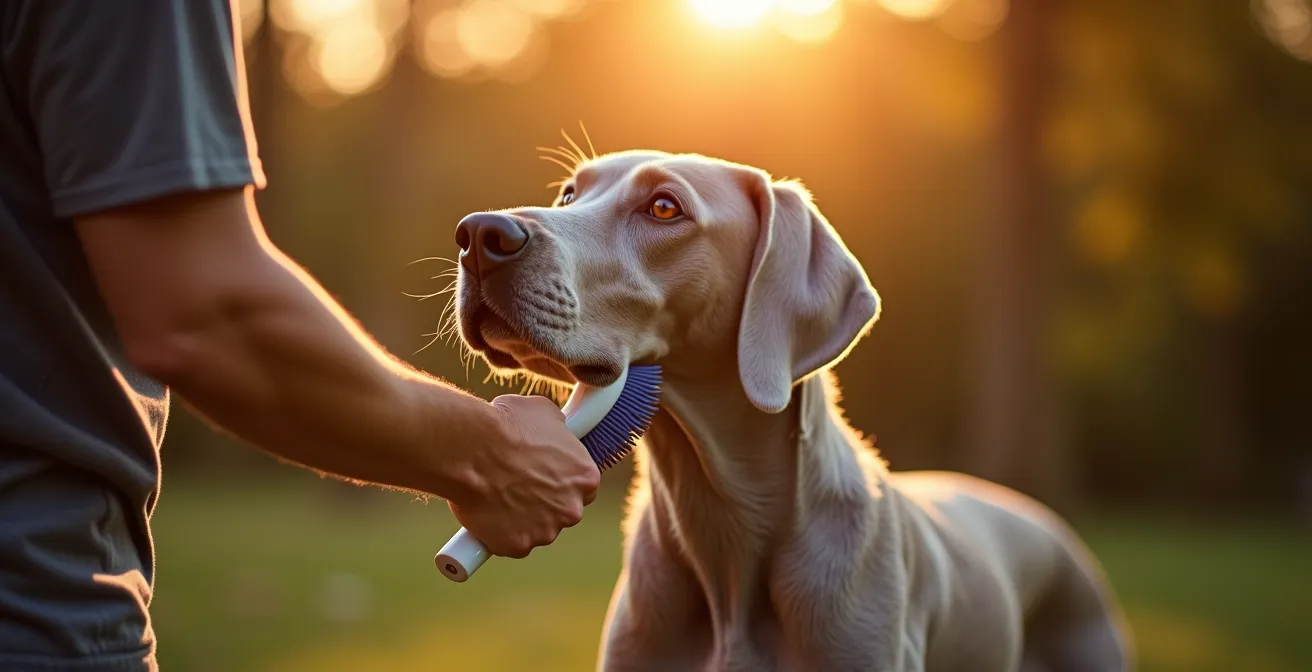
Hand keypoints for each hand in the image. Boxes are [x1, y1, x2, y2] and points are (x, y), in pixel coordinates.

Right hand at [447, 394, 600, 558]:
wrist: (471, 449)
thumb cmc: (506, 425)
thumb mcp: (543, 412)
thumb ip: (557, 429)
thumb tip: (555, 428)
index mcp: (585, 477)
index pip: (584, 487)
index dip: (564, 482)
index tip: (547, 477)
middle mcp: (571, 508)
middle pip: (562, 510)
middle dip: (544, 502)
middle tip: (517, 484)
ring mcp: (545, 531)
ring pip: (536, 529)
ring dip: (521, 518)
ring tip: (497, 494)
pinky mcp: (517, 546)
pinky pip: (510, 542)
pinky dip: (499, 532)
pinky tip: (486, 512)